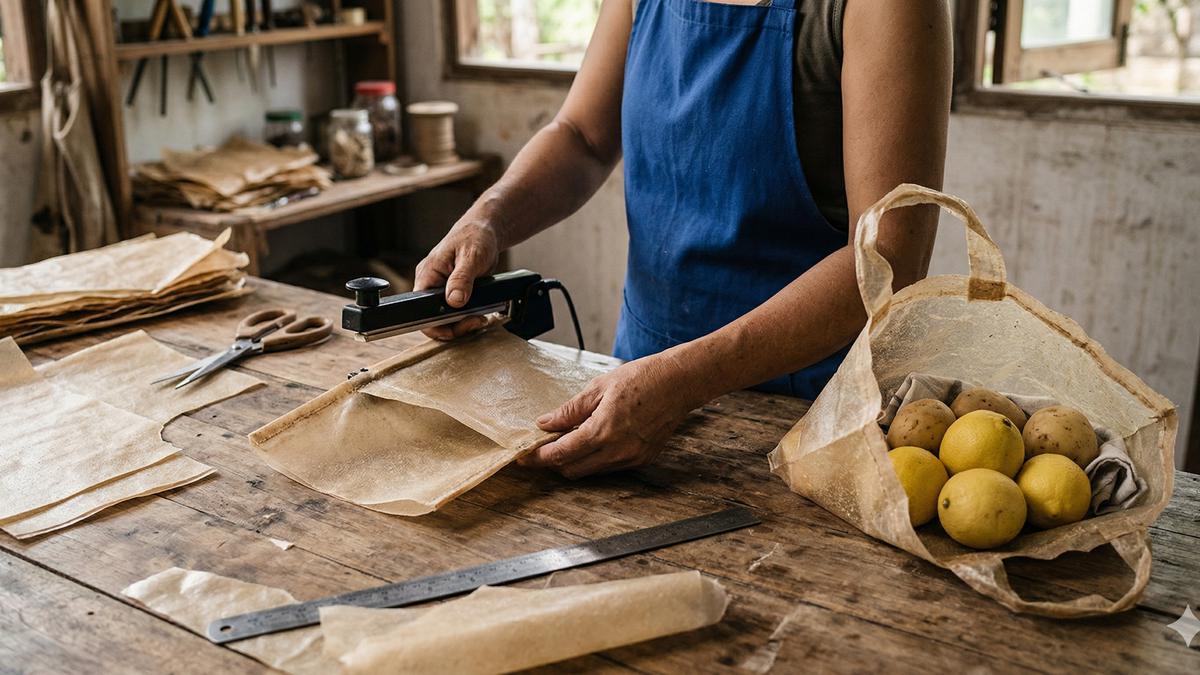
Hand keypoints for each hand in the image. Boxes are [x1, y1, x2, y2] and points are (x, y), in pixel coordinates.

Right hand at [413, 212, 501, 339]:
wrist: (484, 232)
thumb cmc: (475, 236)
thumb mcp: (471, 257)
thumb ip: (462, 279)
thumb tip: (454, 301)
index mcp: (427, 274)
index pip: (420, 309)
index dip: (436, 324)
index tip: (458, 326)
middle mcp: (430, 284)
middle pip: (433, 318)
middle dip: (455, 326)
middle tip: (476, 321)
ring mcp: (441, 289)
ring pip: (445, 318)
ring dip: (462, 323)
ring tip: (479, 318)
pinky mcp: (452, 292)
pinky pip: (454, 312)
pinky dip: (466, 317)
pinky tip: (478, 314)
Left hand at [519, 352, 704, 477]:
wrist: (679, 383)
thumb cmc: (642, 379)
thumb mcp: (598, 387)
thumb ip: (570, 410)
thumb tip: (545, 423)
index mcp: (603, 431)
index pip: (561, 454)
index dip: (539, 457)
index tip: (524, 456)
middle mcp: (617, 451)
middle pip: (572, 470)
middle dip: (554, 462)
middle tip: (541, 447)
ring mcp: (631, 458)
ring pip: (591, 471)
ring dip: (574, 461)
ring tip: (566, 440)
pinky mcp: (642, 459)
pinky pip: (609, 467)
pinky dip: (595, 459)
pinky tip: (592, 441)